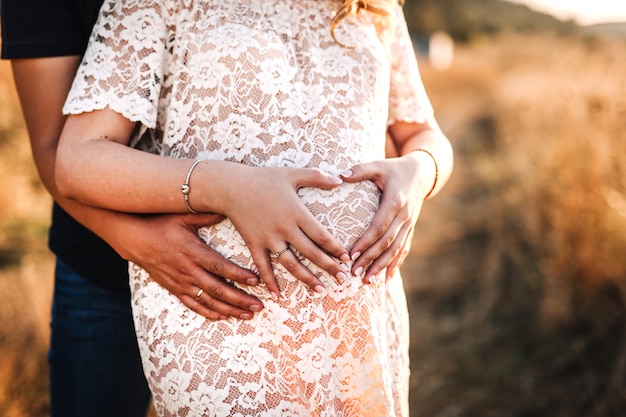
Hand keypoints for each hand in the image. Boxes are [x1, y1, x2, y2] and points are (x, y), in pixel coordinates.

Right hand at [120, 213, 263, 319]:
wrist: (134, 239)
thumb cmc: (161, 225)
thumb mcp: (183, 216)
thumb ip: (206, 215)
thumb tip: (228, 207)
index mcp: (193, 252)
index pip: (220, 267)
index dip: (238, 275)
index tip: (256, 280)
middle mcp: (188, 270)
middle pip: (218, 289)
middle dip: (240, 299)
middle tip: (259, 306)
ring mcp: (181, 282)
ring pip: (208, 301)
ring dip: (229, 309)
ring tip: (248, 314)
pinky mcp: (175, 289)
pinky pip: (194, 305)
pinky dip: (209, 312)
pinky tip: (224, 317)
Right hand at [219, 165, 349, 297]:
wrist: (230, 186)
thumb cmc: (263, 178)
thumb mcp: (292, 174)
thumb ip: (317, 177)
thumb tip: (340, 180)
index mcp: (297, 212)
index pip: (321, 235)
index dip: (335, 248)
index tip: (346, 258)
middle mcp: (285, 228)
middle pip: (311, 253)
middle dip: (329, 267)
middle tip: (343, 279)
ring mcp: (269, 239)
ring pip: (291, 264)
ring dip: (307, 278)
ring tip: (321, 290)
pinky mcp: (254, 244)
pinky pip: (263, 267)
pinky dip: (270, 282)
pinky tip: (278, 296)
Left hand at [340, 152, 432, 282]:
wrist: (421, 173)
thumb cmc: (394, 169)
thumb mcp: (379, 165)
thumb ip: (360, 170)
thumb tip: (339, 176)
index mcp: (395, 201)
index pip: (379, 226)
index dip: (366, 242)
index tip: (351, 254)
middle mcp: (404, 215)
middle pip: (387, 242)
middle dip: (371, 259)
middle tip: (354, 272)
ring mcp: (409, 224)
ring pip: (396, 249)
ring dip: (382, 266)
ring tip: (367, 281)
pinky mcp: (410, 229)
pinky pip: (404, 249)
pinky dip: (395, 265)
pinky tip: (386, 279)